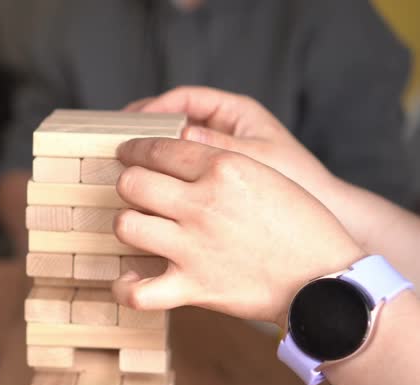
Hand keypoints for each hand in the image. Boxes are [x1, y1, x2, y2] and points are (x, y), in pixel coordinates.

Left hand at [111, 137, 365, 325]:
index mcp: (223, 168)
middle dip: (129, 184)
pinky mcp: (193, 287)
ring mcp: (193, 247)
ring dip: (128, 226)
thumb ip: (218, 162)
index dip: (134, 150)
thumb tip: (176, 153)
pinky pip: (137, 291)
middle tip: (136, 192)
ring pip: (125, 225)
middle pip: (132, 183)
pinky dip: (126, 288)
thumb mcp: (265, 174)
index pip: (158, 148)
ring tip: (141, 230)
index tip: (127, 154)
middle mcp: (202, 204)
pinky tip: (130, 280)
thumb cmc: (301, 225)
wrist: (326, 280)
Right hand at [125, 87, 340, 209]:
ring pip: (171, 154)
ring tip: (124, 172)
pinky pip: (177, 180)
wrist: (317, 236)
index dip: (154, 108)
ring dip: (148, 161)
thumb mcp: (256, 162)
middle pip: (172, 124)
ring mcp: (216, 162)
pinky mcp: (210, 189)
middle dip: (145, 134)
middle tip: (118, 145)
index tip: (129, 123)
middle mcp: (224, 134)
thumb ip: (218, 147)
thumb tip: (177, 136)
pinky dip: (158, 185)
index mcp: (237, 114)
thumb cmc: (297, 187)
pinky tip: (142, 198)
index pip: (187, 99)